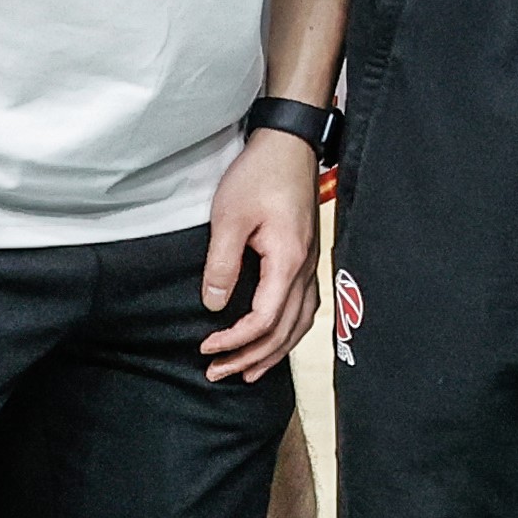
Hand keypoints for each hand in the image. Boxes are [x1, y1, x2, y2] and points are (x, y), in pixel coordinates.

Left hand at [196, 127, 321, 373]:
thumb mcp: (230, 218)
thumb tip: (216, 304)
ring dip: (273, 351)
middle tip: (218, 372)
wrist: (290, 145)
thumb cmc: (260, 175)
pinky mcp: (306, 256)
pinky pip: (305, 307)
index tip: (207, 349)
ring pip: (300, 323)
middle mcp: (306, 268)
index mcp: (288, 260)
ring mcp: (310, 264)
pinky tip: (276, 337)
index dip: (236, 341)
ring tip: (248, 371)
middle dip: (251, 357)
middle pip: (285, 330)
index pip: (265, 319)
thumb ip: (222, 264)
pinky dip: (289, 331)